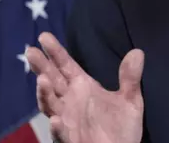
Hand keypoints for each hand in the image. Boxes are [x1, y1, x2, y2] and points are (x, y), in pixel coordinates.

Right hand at [26, 32, 144, 142]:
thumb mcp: (130, 100)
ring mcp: (67, 121)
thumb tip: (137, 52)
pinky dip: (57, 128)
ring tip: (42, 80)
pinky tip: (56, 120)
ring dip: (45, 94)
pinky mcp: (71, 140)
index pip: (65, 66)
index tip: (44, 36)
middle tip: (31, 51)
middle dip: (41, 67)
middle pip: (52, 81)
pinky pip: (62, 134)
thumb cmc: (122, 128)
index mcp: (82, 88)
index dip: (55, 52)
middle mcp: (70, 102)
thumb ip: (130, 78)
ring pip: (51, 105)